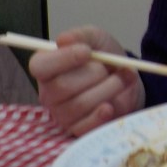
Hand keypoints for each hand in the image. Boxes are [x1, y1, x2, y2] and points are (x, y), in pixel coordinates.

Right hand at [29, 25, 144, 136]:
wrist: (126, 79)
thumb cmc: (105, 58)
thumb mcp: (96, 38)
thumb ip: (80, 35)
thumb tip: (62, 40)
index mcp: (46, 67)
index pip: (40, 66)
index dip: (63, 59)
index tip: (87, 51)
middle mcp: (49, 93)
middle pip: (62, 86)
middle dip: (93, 73)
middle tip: (107, 68)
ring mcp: (62, 114)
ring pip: (81, 104)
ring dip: (107, 89)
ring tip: (119, 80)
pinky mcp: (78, 130)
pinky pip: (86, 126)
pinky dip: (103, 114)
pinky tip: (111, 105)